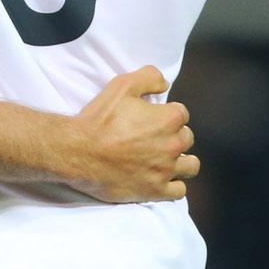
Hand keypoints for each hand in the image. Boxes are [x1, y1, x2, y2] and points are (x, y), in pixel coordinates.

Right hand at [65, 66, 196, 203]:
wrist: (78, 152)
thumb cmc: (99, 119)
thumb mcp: (122, 85)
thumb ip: (149, 77)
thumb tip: (165, 84)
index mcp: (168, 119)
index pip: (181, 114)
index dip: (167, 114)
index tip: (152, 119)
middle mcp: (173, 145)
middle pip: (187, 138)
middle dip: (174, 136)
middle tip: (153, 138)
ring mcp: (165, 170)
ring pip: (190, 166)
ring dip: (181, 161)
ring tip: (164, 159)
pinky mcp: (155, 190)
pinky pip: (179, 191)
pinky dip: (173, 185)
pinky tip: (160, 179)